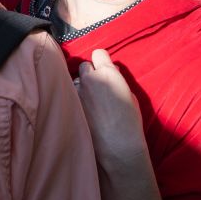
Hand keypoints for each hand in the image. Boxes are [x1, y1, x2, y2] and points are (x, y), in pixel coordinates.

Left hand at [76, 49, 148, 166]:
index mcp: (109, 73)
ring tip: (90, 101)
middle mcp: (90, 78)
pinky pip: (70, 94)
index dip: (101, 60)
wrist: (118, 146)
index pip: (98, 53)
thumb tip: (111, 71)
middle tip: (97, 86)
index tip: (103, 67)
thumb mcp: (130, 95)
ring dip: (81, 86)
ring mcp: (78, 91)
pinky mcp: (70, 104)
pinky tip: (83, 109)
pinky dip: (75, 98)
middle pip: (84, 65)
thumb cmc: (130, 122)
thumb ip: (117, 79)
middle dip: (90, 73)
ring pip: (76, 80)